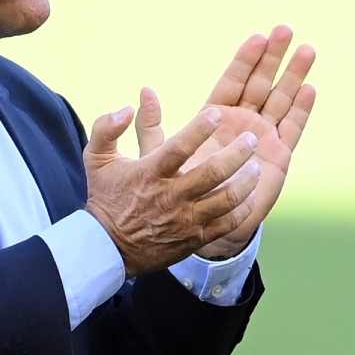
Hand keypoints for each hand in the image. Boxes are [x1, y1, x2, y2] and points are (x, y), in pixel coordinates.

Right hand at [83, 104, 262, 276]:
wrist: (107, 248)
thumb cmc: (106, 197)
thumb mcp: (97, 158)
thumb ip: (107, 128)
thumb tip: (127, 106)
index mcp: (150, 173)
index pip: (179, 147)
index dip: (199, 129)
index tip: (217, 113)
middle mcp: (171, 196)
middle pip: (213, 172)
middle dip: (238, 153)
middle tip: (252, 139)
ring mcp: (185, 220)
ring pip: (227, 199)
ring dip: (247, 181)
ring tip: (256, 167)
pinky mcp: (195, 238)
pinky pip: (228, 223)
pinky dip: (243, 208)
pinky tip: (250, 195)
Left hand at [152, 26, 315, 260]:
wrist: (201, 225)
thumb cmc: (178, 190)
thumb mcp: (156, 156)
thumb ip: (151, 126)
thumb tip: (144, 90)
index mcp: (215, 116)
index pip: (234, 80)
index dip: (246, 59)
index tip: (258, 37)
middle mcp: (242, 121)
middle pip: (261, 82)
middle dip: (274, 57)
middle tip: (285, 30)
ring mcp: (263, 137)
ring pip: (281, 99)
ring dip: (294, 75)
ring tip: (307, 50)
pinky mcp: (278, 156)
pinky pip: (292, 128)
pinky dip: (301, 109)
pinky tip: (310, 89)